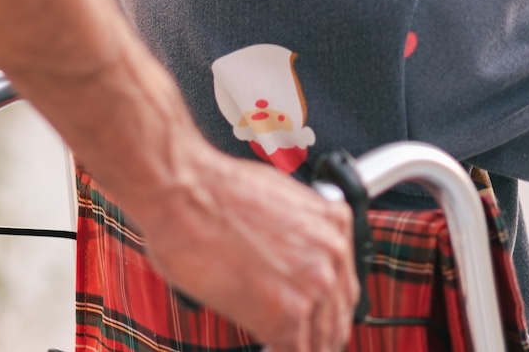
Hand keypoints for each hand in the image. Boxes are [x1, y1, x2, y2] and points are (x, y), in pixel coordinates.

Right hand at [133, 146, 358, 351]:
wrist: (184, 195)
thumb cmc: (214, 192)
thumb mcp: (276, 199)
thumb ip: (297, 232)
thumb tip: (290, 254)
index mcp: (333, 223)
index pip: (343, 281)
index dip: (324, 302)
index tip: (309, 311)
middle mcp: (331, 255)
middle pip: (338, 314)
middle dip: (317, 329)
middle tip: (296, 336)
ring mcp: (313, 287)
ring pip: (322, 338)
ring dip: (302, 344)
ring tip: (277, 343)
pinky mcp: (286, 316)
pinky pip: (296, 350)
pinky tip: (267, 348)